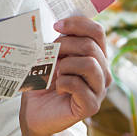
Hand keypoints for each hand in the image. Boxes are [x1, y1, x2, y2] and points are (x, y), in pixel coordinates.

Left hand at [20, 16, 111, 135]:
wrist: (34, 112)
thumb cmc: (42, 83)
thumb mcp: (48, 58)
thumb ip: (58, 44)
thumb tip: (59, 25)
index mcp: (94, 57)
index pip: (97, 32)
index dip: (78, 24)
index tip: (56, 25)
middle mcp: (102, 72)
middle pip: (91, 46)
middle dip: (64, 45)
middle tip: (50, 55)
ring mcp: (99, 90)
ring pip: (90, 65)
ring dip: (65, 65)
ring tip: (56, 73)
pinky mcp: (91, 106)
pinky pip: (79, 86)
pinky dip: (64, 83)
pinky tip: (58, 88)